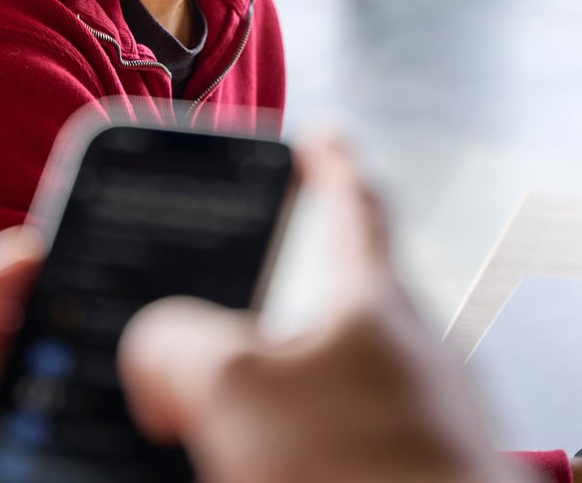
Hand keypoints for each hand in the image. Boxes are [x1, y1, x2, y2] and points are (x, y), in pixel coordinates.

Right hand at [119, 137, 520, 482]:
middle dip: (293, 281)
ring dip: (289, 368)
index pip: (352, 197)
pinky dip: (306, 429)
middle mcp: (412, 345)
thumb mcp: (234, 392)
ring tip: (230, 392)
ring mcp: (424, 412)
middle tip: (239, 284)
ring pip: (347, 367)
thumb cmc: (362, 474)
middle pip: (352, 285)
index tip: (322, 133)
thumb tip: (156, 352)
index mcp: (372, 295)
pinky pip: (354, 427)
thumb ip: (175, 346)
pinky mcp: (421, 468)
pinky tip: (270, 460)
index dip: (329, 160)